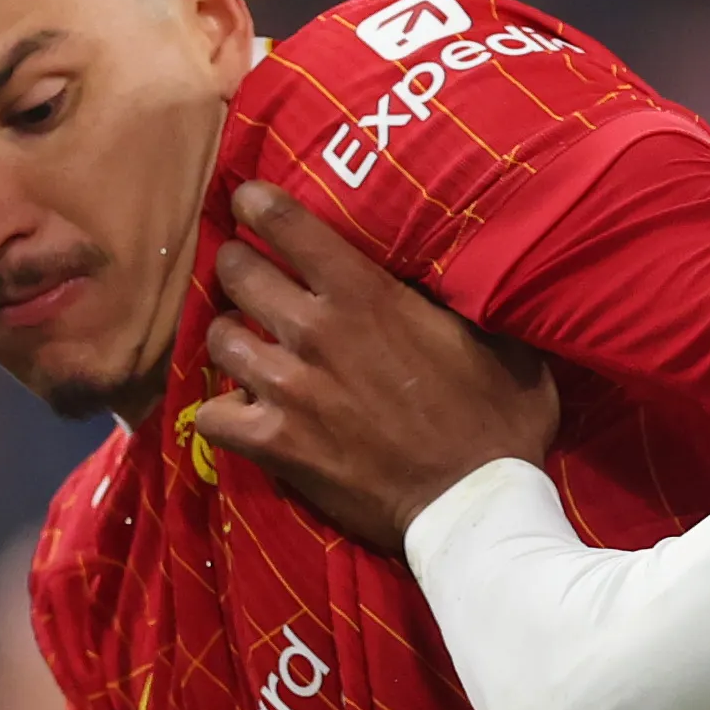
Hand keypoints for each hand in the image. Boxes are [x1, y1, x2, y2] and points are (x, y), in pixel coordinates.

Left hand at [188, 182, 559, 548]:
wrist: (476, 505)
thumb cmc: (497, 417)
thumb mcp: (492, 335)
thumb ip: (448, 295)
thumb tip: (437, 265)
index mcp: (362, 293)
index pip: (282, 222)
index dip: (256, 204)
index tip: (251, 204)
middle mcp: (313, 330)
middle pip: (235, 271)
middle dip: (238, 267)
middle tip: (251, 277)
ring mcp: (287, 389)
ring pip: (218, 338)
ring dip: (231, 338)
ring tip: (248, 345)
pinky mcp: (275, 445)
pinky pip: (212, 415)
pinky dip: (223, 411)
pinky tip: (243, 412)